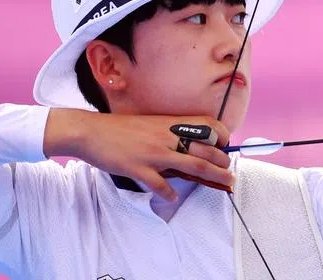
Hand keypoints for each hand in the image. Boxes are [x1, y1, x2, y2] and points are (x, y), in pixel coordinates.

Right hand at [44, 109, 232, 199]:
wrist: (91, 131)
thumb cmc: (120, 129)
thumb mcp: (150, 125)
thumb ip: (169, 135)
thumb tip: (187, 149)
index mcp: (170, 123)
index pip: (207, 125)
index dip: (222, 136)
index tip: (226, 146)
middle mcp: (166, 136)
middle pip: (205, 150)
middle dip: (223, 163)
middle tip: (231, 173)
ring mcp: (154, 153)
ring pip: (192, 165)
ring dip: (213, 176)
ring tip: (226, 184)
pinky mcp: (138, 168)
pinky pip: (160, 183)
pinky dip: (169, 192)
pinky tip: (173, 198)